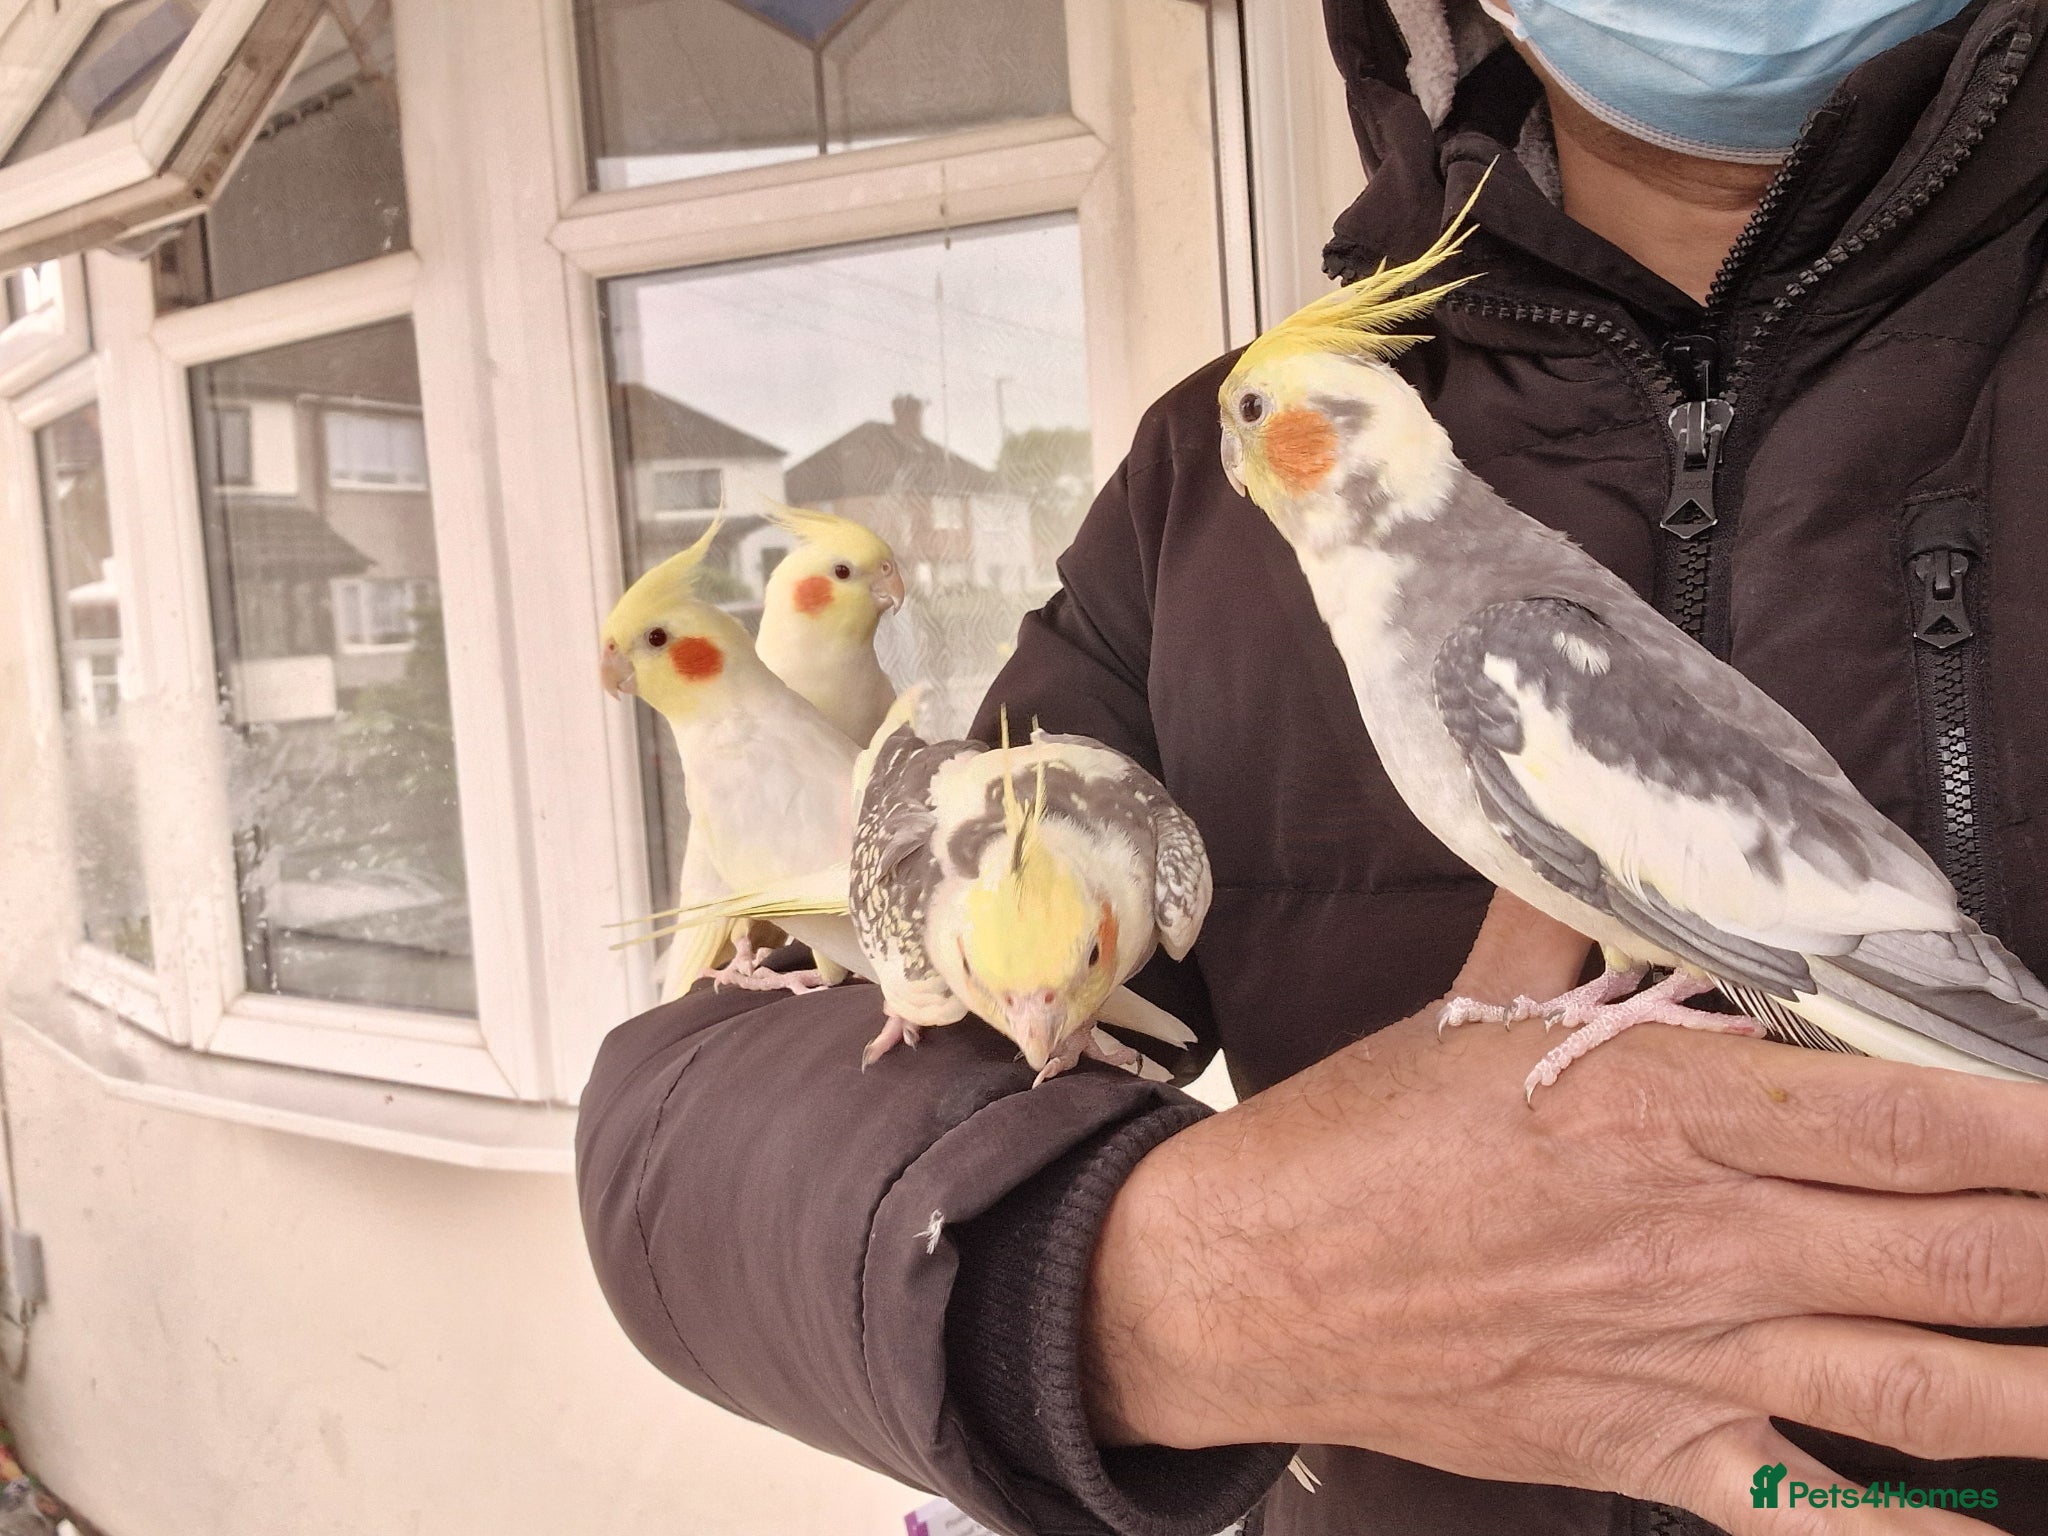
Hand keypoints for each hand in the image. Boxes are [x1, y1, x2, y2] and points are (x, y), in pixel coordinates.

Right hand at [1082, 890, 2047, 1533]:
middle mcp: (1701, 1240)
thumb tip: (1624, 843)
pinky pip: (1814, 1512)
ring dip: (2046, 1382)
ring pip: (1930, 1385)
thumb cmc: (1358, 1141)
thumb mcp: (1468, 1007)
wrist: (1249, 1284)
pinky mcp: (1651, 1447)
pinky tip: (1994, 1532)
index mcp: (1661, 1111)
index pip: (1906, 1120)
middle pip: (1960, 1252)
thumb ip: (1571, 923)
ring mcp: (1687, 1356)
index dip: (2034, 1125)